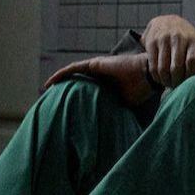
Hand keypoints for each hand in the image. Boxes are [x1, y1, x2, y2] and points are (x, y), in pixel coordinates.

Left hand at [42, 53, 158, 106]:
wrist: (147, 76)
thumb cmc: (140, 91)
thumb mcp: (123, 105)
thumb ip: (114, 111)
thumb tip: (110, 130)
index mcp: (105, 85)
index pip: (86, 91)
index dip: (76, 98)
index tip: (66, 109)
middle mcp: (99, 75)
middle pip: (77, 82)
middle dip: (64, 90)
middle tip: (53, 101)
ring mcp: (96, 68)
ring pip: (72, 73)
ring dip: (59, 80)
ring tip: (47, 89)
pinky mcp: (94, 64)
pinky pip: (73, 68)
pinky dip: (61, 74)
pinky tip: (50, 82)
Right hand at [141, 15, 194, 87]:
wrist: (166, 21)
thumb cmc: (188, 37)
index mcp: (194, 39)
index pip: (192, 61)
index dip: (190, 75)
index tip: (190, 83)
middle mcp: (179, 37)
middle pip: (177, 67)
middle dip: (177, 81)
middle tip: (178, 87)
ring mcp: (164, 39)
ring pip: (163, 68)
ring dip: (166, 80)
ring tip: (169, 84)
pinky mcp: (151, 42)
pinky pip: (153, 65)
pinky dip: (156, 76)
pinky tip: (161, 79)